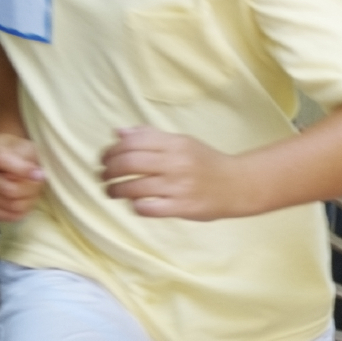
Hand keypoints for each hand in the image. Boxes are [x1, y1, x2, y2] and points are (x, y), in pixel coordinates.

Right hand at [0, 133, 45, 222]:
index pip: (1, 162)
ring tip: (31, 190)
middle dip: (31, 188)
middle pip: (10, 190)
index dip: (23, 170)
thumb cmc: (18, 152)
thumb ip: (31, 158)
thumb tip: (36, 175)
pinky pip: (8, 216)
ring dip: (28, 200)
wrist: (7, 157)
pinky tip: (23, 200)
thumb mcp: (27, 146)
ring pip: (11, 205)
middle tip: (38, 183)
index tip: (39, 173)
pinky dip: (21, 211)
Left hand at [100, 127, 255, 220]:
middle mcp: (176, 163)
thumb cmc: (206, 162)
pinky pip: (148, 208)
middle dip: (108, 170)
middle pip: (129, 163)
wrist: (238, 185)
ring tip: (111, 191)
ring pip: (134, 187)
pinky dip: (135, 206)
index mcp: (175, 143)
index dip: (111, 150)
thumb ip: (150, 136)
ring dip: (115, 190)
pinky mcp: (182, 208)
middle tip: (102, 175)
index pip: (132, 142)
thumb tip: (118, 132)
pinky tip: (134, 203)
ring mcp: (179, 187)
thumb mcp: (182, 142)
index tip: (104, 158)